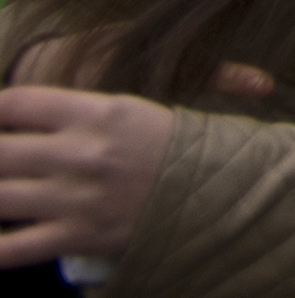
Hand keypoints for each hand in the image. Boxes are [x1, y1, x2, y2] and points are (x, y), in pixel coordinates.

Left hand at [0, 83, 180, 267]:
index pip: (17, 103)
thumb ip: (72, 113)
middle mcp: (81, 153)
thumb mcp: (126, 111)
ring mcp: (77, 198)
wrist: (217, 189)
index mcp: (96, 114)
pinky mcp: (77, 236)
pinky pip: (12, 248)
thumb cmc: (165, 145)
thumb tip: (17, 120)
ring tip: (1, 190)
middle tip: (1, 161)